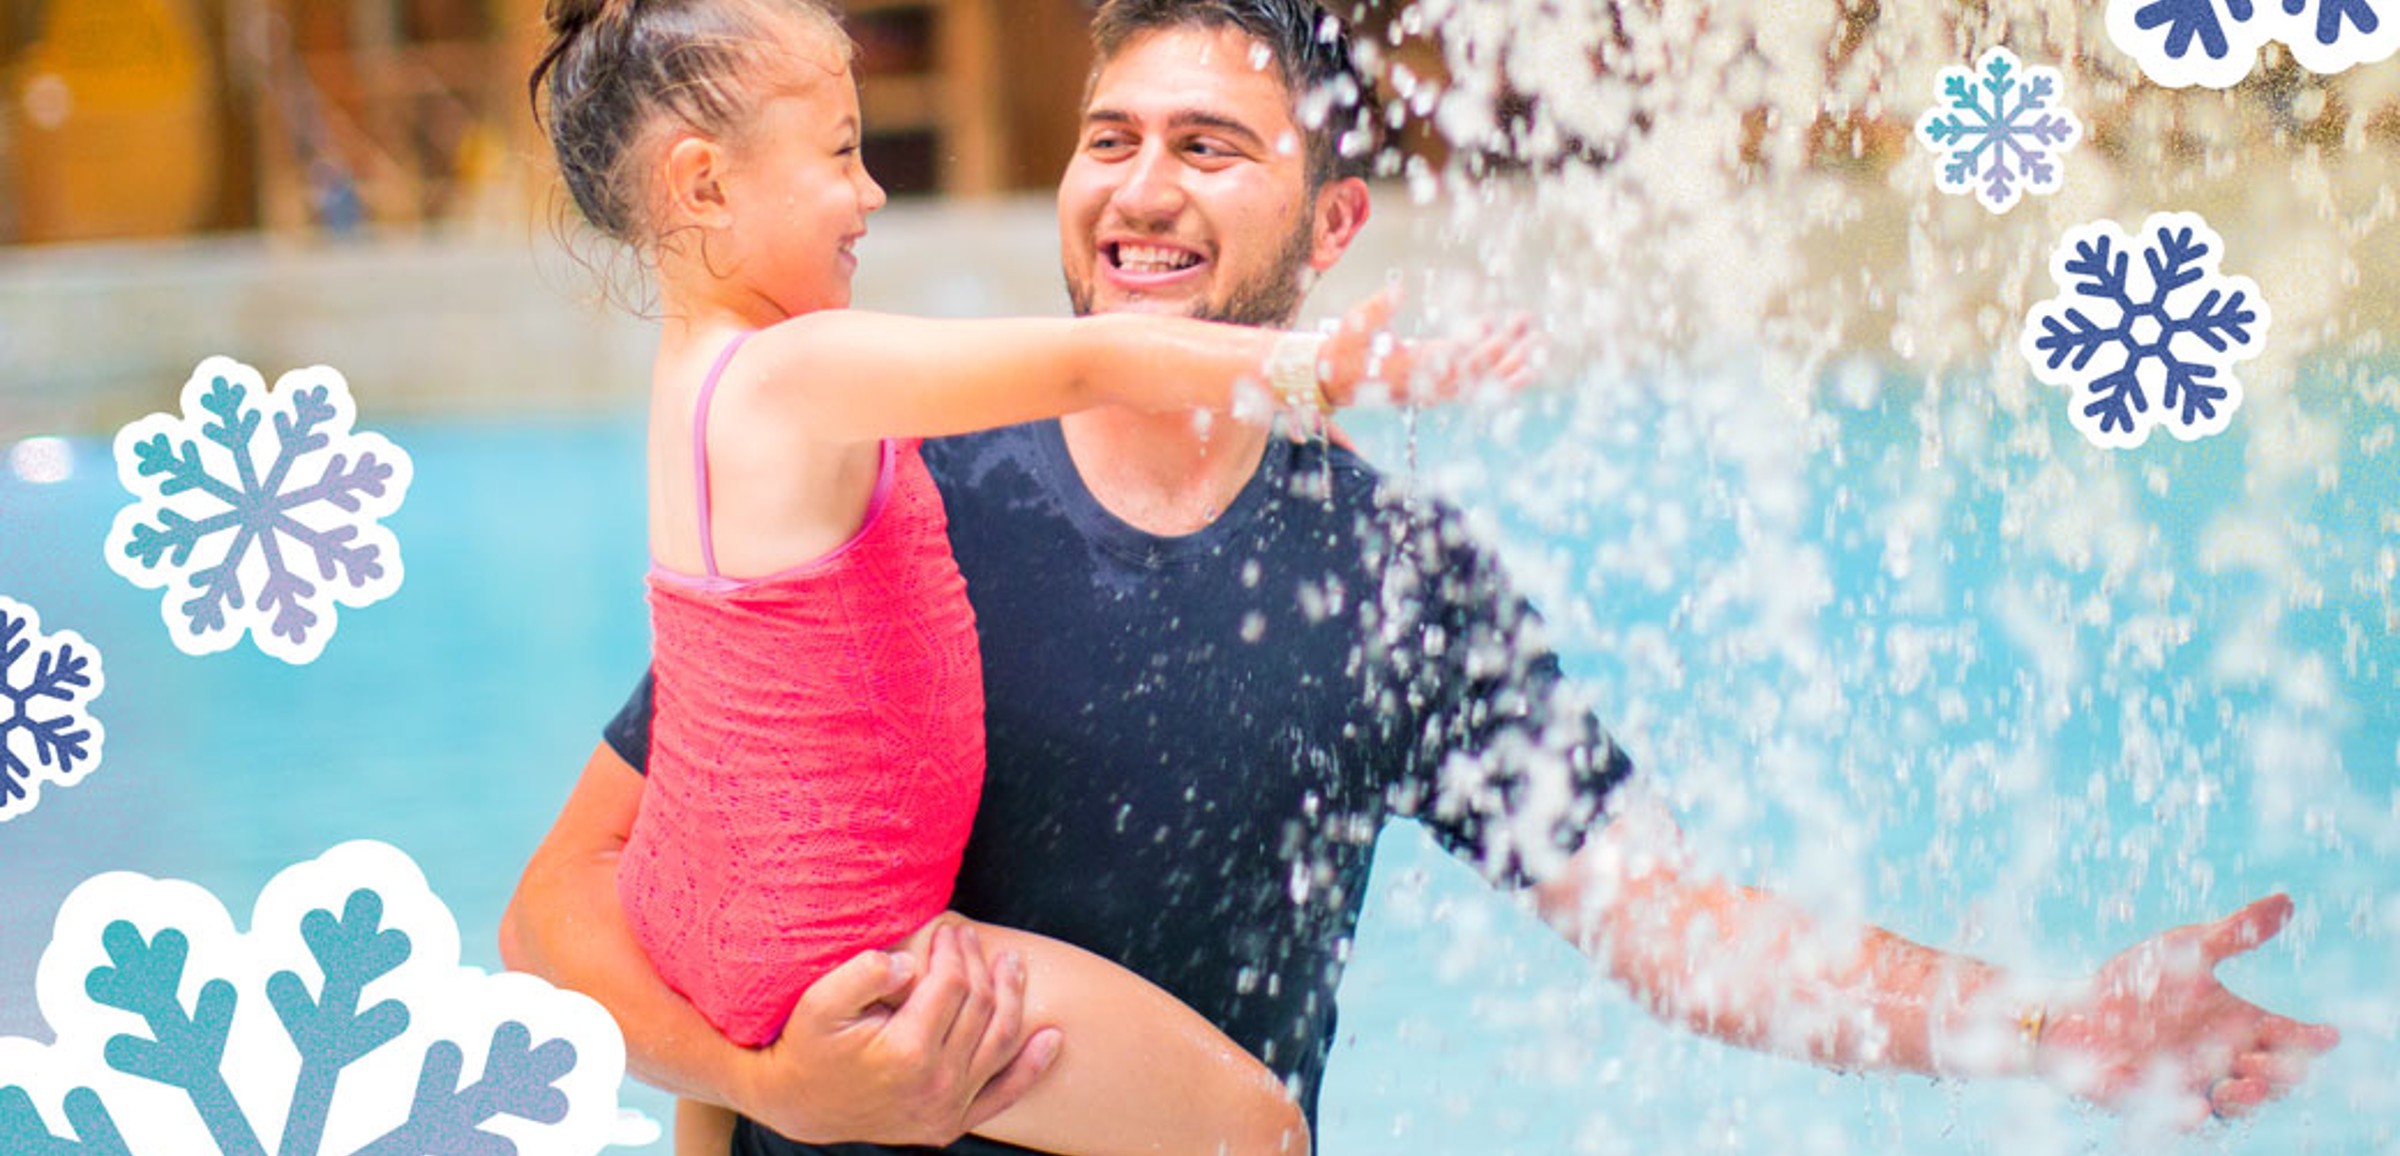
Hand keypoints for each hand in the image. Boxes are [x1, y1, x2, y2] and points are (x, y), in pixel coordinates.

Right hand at [736, 922, 1061, 1144]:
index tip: (947, 929)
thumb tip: (910, 962)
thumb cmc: (807, 1047)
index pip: (953, 984)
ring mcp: (947, 1107)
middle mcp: (936, 1083)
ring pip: (1000, 1042)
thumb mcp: (818, 1002)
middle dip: (980, 964)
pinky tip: (1053, 1039)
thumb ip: (863, 973)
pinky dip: (1032, 1066)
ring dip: (1014, 999)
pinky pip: (1004, 1094)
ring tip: (1013, 966)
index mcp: (907, 1050)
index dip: (954, 950)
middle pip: (981, 1007)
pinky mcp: (950, 1123)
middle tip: (970, 938)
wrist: (798, 1104)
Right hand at [1317, 289, 1541, 408]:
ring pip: (1481, 386)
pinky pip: (1477, 391)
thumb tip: (1400, 286)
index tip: (1494, 322)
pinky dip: (1502, 382)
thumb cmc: (1345, 350)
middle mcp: (1427, 386)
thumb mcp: (1354, 324)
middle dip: (1504, 349)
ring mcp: (1435, 392)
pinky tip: (1525, 367)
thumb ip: (1378, 308)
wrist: (1334, 383)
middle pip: (1475, 372)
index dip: (1474, 344)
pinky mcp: (1440, 391)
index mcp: (1409, 369)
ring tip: (1539, 347)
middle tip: (1530, 324)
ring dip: (1512, 367)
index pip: (1449, 359)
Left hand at [2036, 894, 2339, 1126]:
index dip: (2311, 1040)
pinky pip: (2172, 1114)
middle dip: (2279, 1074)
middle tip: (2266, 1058)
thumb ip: (2235, 933)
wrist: (2076, 1010)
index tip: (2325, 1035)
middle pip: (2272, 1079)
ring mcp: (2191, 1085)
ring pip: (2234, 1106)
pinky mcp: (2151, 1100)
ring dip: (2245, 1099)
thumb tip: (2287, 901)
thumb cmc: (2139, 981)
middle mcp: (2224, 1062)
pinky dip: (2186, 1114)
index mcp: (2240, 1026)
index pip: (2289, 1038)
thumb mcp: (2188, 949)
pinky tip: (2196, 1106)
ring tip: (2244, 1083)